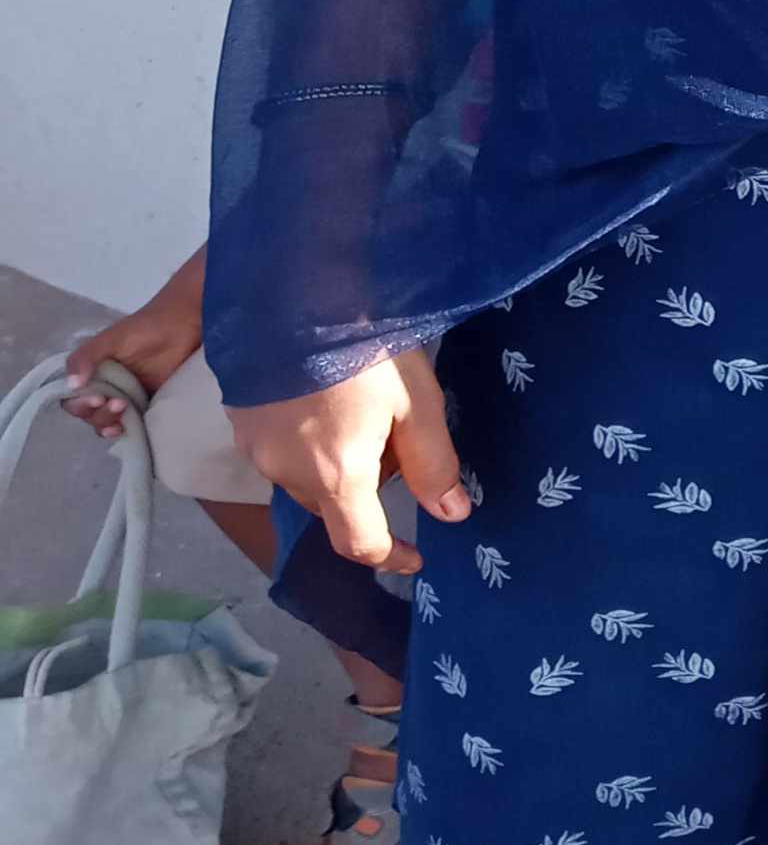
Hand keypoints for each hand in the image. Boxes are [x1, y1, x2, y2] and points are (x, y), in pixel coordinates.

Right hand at [64, 273, 206, 442]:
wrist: (183, 325)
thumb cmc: (145, 328)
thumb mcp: (111, 338)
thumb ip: (87, 356)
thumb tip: (72, 385)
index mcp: (92, 372)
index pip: (74, 397)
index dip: (79, 403)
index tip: (96, 399)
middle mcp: (104, 387)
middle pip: (88, 414)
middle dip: (97, 414)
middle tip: (117, 404)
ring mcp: (124, 398)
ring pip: (105, 422)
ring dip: (108, 423)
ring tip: (123, 409)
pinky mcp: (143, 406)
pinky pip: (127, 425)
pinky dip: (123, 430)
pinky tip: (125, 429)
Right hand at [230, 346, 468, 574]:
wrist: (293, 288)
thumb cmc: (365, 342)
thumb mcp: (416, 399)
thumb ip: (433, 463)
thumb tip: (452, 515)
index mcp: (336, 476)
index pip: (360, 543)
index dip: (391, 556)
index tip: (416, 554)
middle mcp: (288, 474)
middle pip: (334, 506)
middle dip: (368, 488)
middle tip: (396, 434)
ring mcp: (256, 449)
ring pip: (305, 479)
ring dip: (335, 464)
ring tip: (361, 404)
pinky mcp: (239, 421)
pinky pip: (280, 451)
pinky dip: (306, 442)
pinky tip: (323, 395)